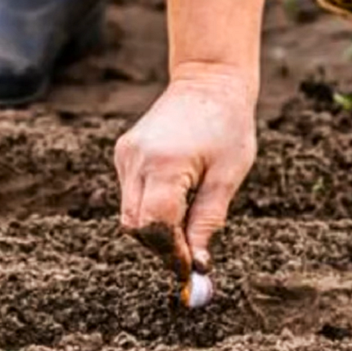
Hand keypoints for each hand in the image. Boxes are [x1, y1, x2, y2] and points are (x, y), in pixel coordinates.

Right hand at [114, 65, 256, 282]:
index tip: (191, 269)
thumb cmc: (227, 126)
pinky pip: (130, 194)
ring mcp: (126, 154)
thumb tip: (198, 264)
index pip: (156, 226)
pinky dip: (149, 207)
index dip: (173, 253)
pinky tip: (176, 197)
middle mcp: (137, 159)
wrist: (209, 80)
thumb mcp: (227, 177)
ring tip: (188, 220)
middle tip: (191, 254)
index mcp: (165, 164)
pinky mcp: (124, 152)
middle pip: (136, 226)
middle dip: (162, 246)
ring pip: (130, 214)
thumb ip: (208, 221)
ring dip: (155, 228)